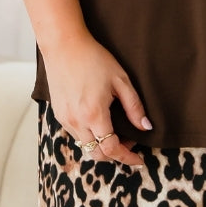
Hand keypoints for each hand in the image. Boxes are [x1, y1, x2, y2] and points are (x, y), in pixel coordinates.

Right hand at [42, 31, 152, 164]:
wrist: (64, 46)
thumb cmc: (94, 58)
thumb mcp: (120, 79)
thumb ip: (134, 106)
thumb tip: (146, 127)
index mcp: (94, 114)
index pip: (111, 149)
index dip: (127, 158)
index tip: (139, 160)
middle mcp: (77, 122)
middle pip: (97, 154)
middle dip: (115, 155)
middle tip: (130, 145)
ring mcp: (65, 119)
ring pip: (85, 146)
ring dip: (101, 146)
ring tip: (116, 132)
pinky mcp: (59, 114)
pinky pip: (76, 135)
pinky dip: (89, 137)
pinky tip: (99, 123)